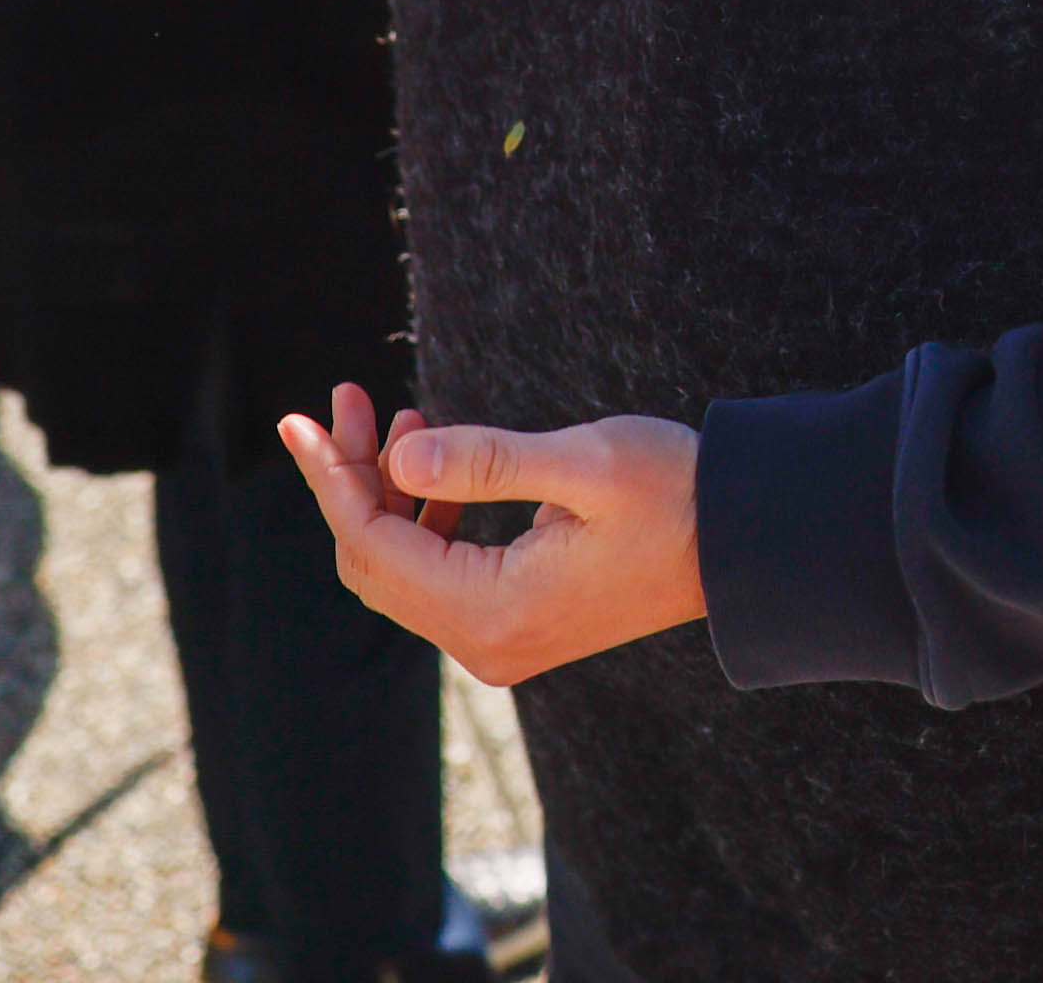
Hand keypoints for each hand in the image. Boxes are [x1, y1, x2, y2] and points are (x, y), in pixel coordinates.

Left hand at [279, 384, 706, 688]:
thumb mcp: (583, 463)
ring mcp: (499, 640)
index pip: (374, 545)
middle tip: (350, 400)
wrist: (743, 543)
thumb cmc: (675, 493)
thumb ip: (487, 458)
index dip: (330, 478)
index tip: (299, 418)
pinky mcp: (515, 624)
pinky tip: (436, 461)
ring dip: (386, 492)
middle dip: (351, 479)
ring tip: (398, 414)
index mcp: (493, 610)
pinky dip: (423, 515)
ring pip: (402, 568)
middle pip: (375, 562)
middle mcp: (485, 642)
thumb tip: (398, 453)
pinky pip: (437, 574)